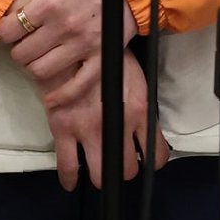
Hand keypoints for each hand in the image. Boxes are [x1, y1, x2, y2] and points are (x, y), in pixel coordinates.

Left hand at [0, 0, 137, 87]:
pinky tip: (51, 97)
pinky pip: (77, 86)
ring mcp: (82, 46)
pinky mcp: (101, 58)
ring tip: (37, 59)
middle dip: (18, 49)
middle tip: (22, 43)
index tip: (8, 28)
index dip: (4, 30)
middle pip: (22, 53)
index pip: (10, 29)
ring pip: (42, 71)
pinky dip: (61, 95)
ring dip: (34, 67)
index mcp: (48, 2)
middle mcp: (62, 28)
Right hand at [38, 50, 169, 191]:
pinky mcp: (64, 128)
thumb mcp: (133, 74)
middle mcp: (118, 124)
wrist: (69, 38)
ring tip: (96, 167)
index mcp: (140, 110)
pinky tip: (71, 181)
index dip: (151, 162)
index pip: (155, 154)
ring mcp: (89, 129)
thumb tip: (142, 121)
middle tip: (117, 160)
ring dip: (100, 174)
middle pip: (128, 169)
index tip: (145, 160)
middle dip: (124, 168)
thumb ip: (140, 102)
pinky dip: (70, 179)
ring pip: (102, 175)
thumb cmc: (102, 51)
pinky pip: (68, 167)